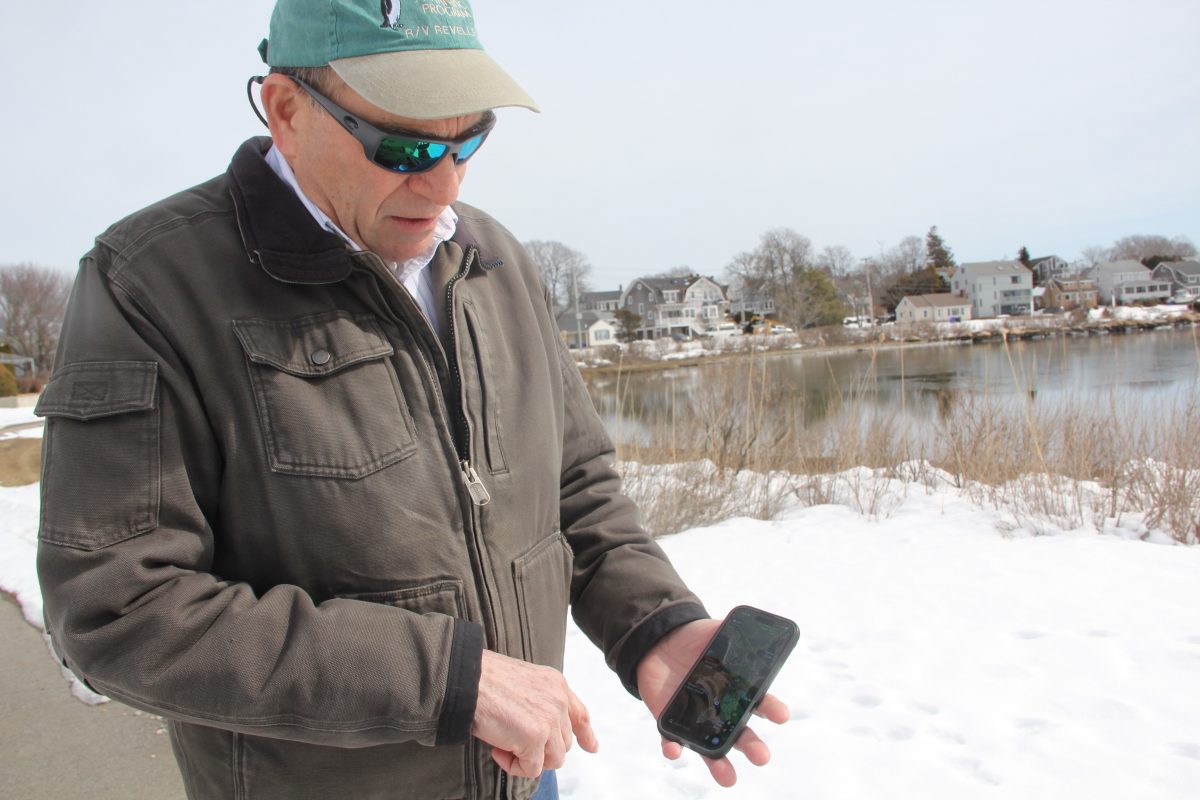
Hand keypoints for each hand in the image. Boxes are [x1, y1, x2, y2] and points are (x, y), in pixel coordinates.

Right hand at [471, 650, 598, 777]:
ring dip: (528, 759)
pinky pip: (532, 769)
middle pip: (564, 743)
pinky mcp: (535, 738)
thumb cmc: (485, 680)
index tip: (591, 747)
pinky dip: (514, 766)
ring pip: (553, 759)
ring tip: (503, 744)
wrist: (467, 678)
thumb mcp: (524, 682)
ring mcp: (550, 720)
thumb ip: (540, 701)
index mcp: (556, 684)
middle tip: (511, 739)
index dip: (586, 734)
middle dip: (541, 749)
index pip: (580, 715)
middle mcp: (558, 700)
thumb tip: (543, 733)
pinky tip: (497, 751)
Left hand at [636, 618, 789, 786]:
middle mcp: (721, 711)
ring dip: (719, 764)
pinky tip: (674, 751)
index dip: (772, 709)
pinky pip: (672, 739)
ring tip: (729, 778)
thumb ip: (729, 630)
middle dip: (753, 748)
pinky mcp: (671, 722)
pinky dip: (673, 748)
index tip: (781, 715)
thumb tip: (750, 625)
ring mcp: (697, 719)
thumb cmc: (695, 640)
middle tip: (762, 757)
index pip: (761, 703)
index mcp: (737, 690)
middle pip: (741, 735)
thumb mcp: (713, 630)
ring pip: (711, 748)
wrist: (660, 642)